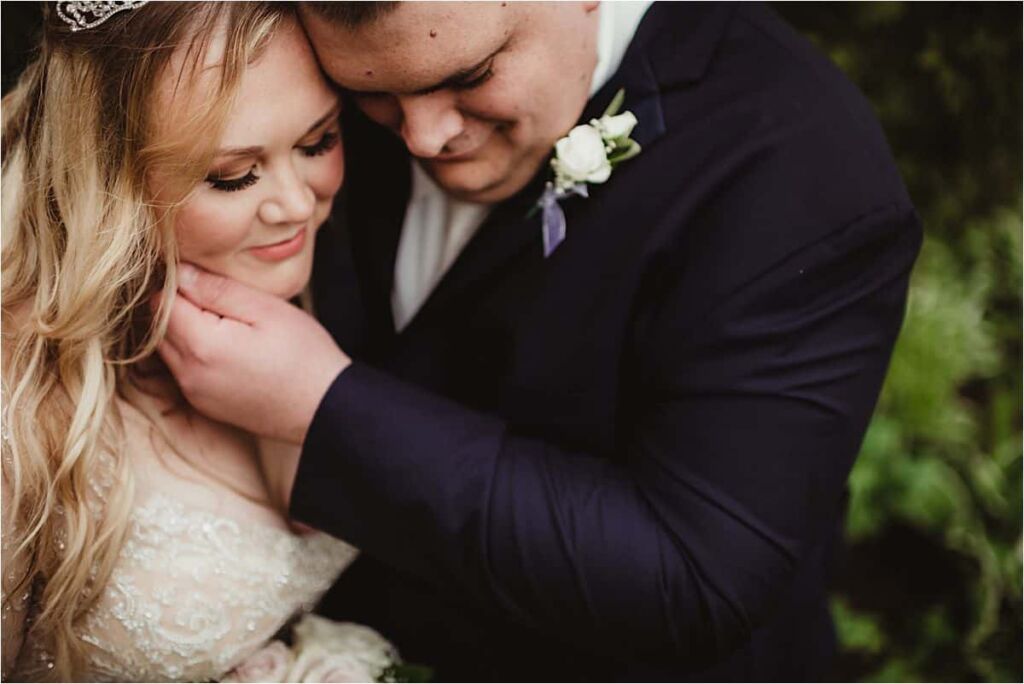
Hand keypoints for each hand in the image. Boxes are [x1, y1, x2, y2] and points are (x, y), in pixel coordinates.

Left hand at [158, 264, 349, 444]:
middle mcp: (188, 374)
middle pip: (160, 328)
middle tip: (220, 297)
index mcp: (201, 346)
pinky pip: (186, 371)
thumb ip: (217, 289)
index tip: (207, 277)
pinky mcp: (206, 405)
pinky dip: (198, 354)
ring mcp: (195, 394)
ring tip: (230, 323)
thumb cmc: (305, 356)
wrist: (326, 410)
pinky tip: (232, 348)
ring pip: (170, 349)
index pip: (162, 302)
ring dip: (187, 331)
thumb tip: (180, 272)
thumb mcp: (266, 309)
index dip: (180, 283)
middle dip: (180, 307)